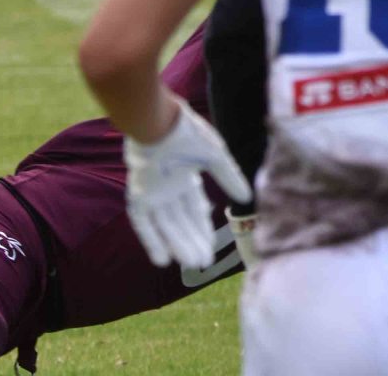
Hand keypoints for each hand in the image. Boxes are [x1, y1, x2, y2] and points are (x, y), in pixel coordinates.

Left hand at [123, 96, 251, 268]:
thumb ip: (230, 178)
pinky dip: (153, 241)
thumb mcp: (217, 158)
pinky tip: (162, 260)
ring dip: (179, 244)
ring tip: (192, 264)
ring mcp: (153, 193)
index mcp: (185, 176)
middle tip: (205, 262)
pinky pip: (144, 224)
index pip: (194, 209)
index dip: (203, 227)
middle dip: (194, 241)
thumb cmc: (190, 135)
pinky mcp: (139, 196)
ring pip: (166, 226)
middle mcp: (168, 188)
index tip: (212, 246)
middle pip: (181, 221)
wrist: (160, 123)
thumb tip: (247, 198)